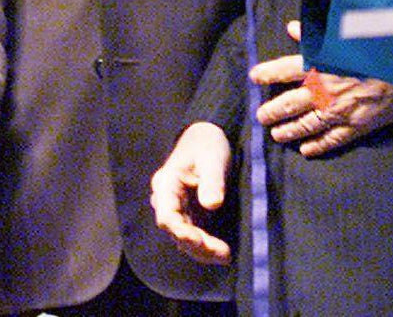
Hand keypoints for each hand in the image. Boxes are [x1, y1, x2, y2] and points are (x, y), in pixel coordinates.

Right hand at [150, 122, 233, 264]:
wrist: (208, 137)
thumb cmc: (208, 144)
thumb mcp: (213, 158)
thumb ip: (212, 181)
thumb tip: (212, 204)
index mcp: (166, 184)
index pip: (166, 215)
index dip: (180, 231)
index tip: (198, 240)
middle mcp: (167, 200)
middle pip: (176, 231)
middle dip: (197, 246)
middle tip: (222, 253)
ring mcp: (178, 209)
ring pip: (184, 237)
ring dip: (202, 250)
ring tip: (226, 256)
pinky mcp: (189, 214)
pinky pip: (194, 234)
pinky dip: (206, 245)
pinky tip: (223, 252)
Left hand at [252, 22, 392, 157]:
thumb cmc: (380, 44)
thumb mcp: (348, 33)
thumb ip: (317, 34)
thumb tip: (293, 28)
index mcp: (321, 64)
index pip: (285, 69)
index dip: (267, 73)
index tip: (255, 76)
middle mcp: (325, 90)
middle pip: (289, 104)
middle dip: (272, 111)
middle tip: (261, 116)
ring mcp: (340, 111)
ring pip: (306, 125)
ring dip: (289, 131)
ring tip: (277, 135)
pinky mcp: (357, 126)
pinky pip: (332, 140)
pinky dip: (317, 146)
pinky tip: (307, 150)